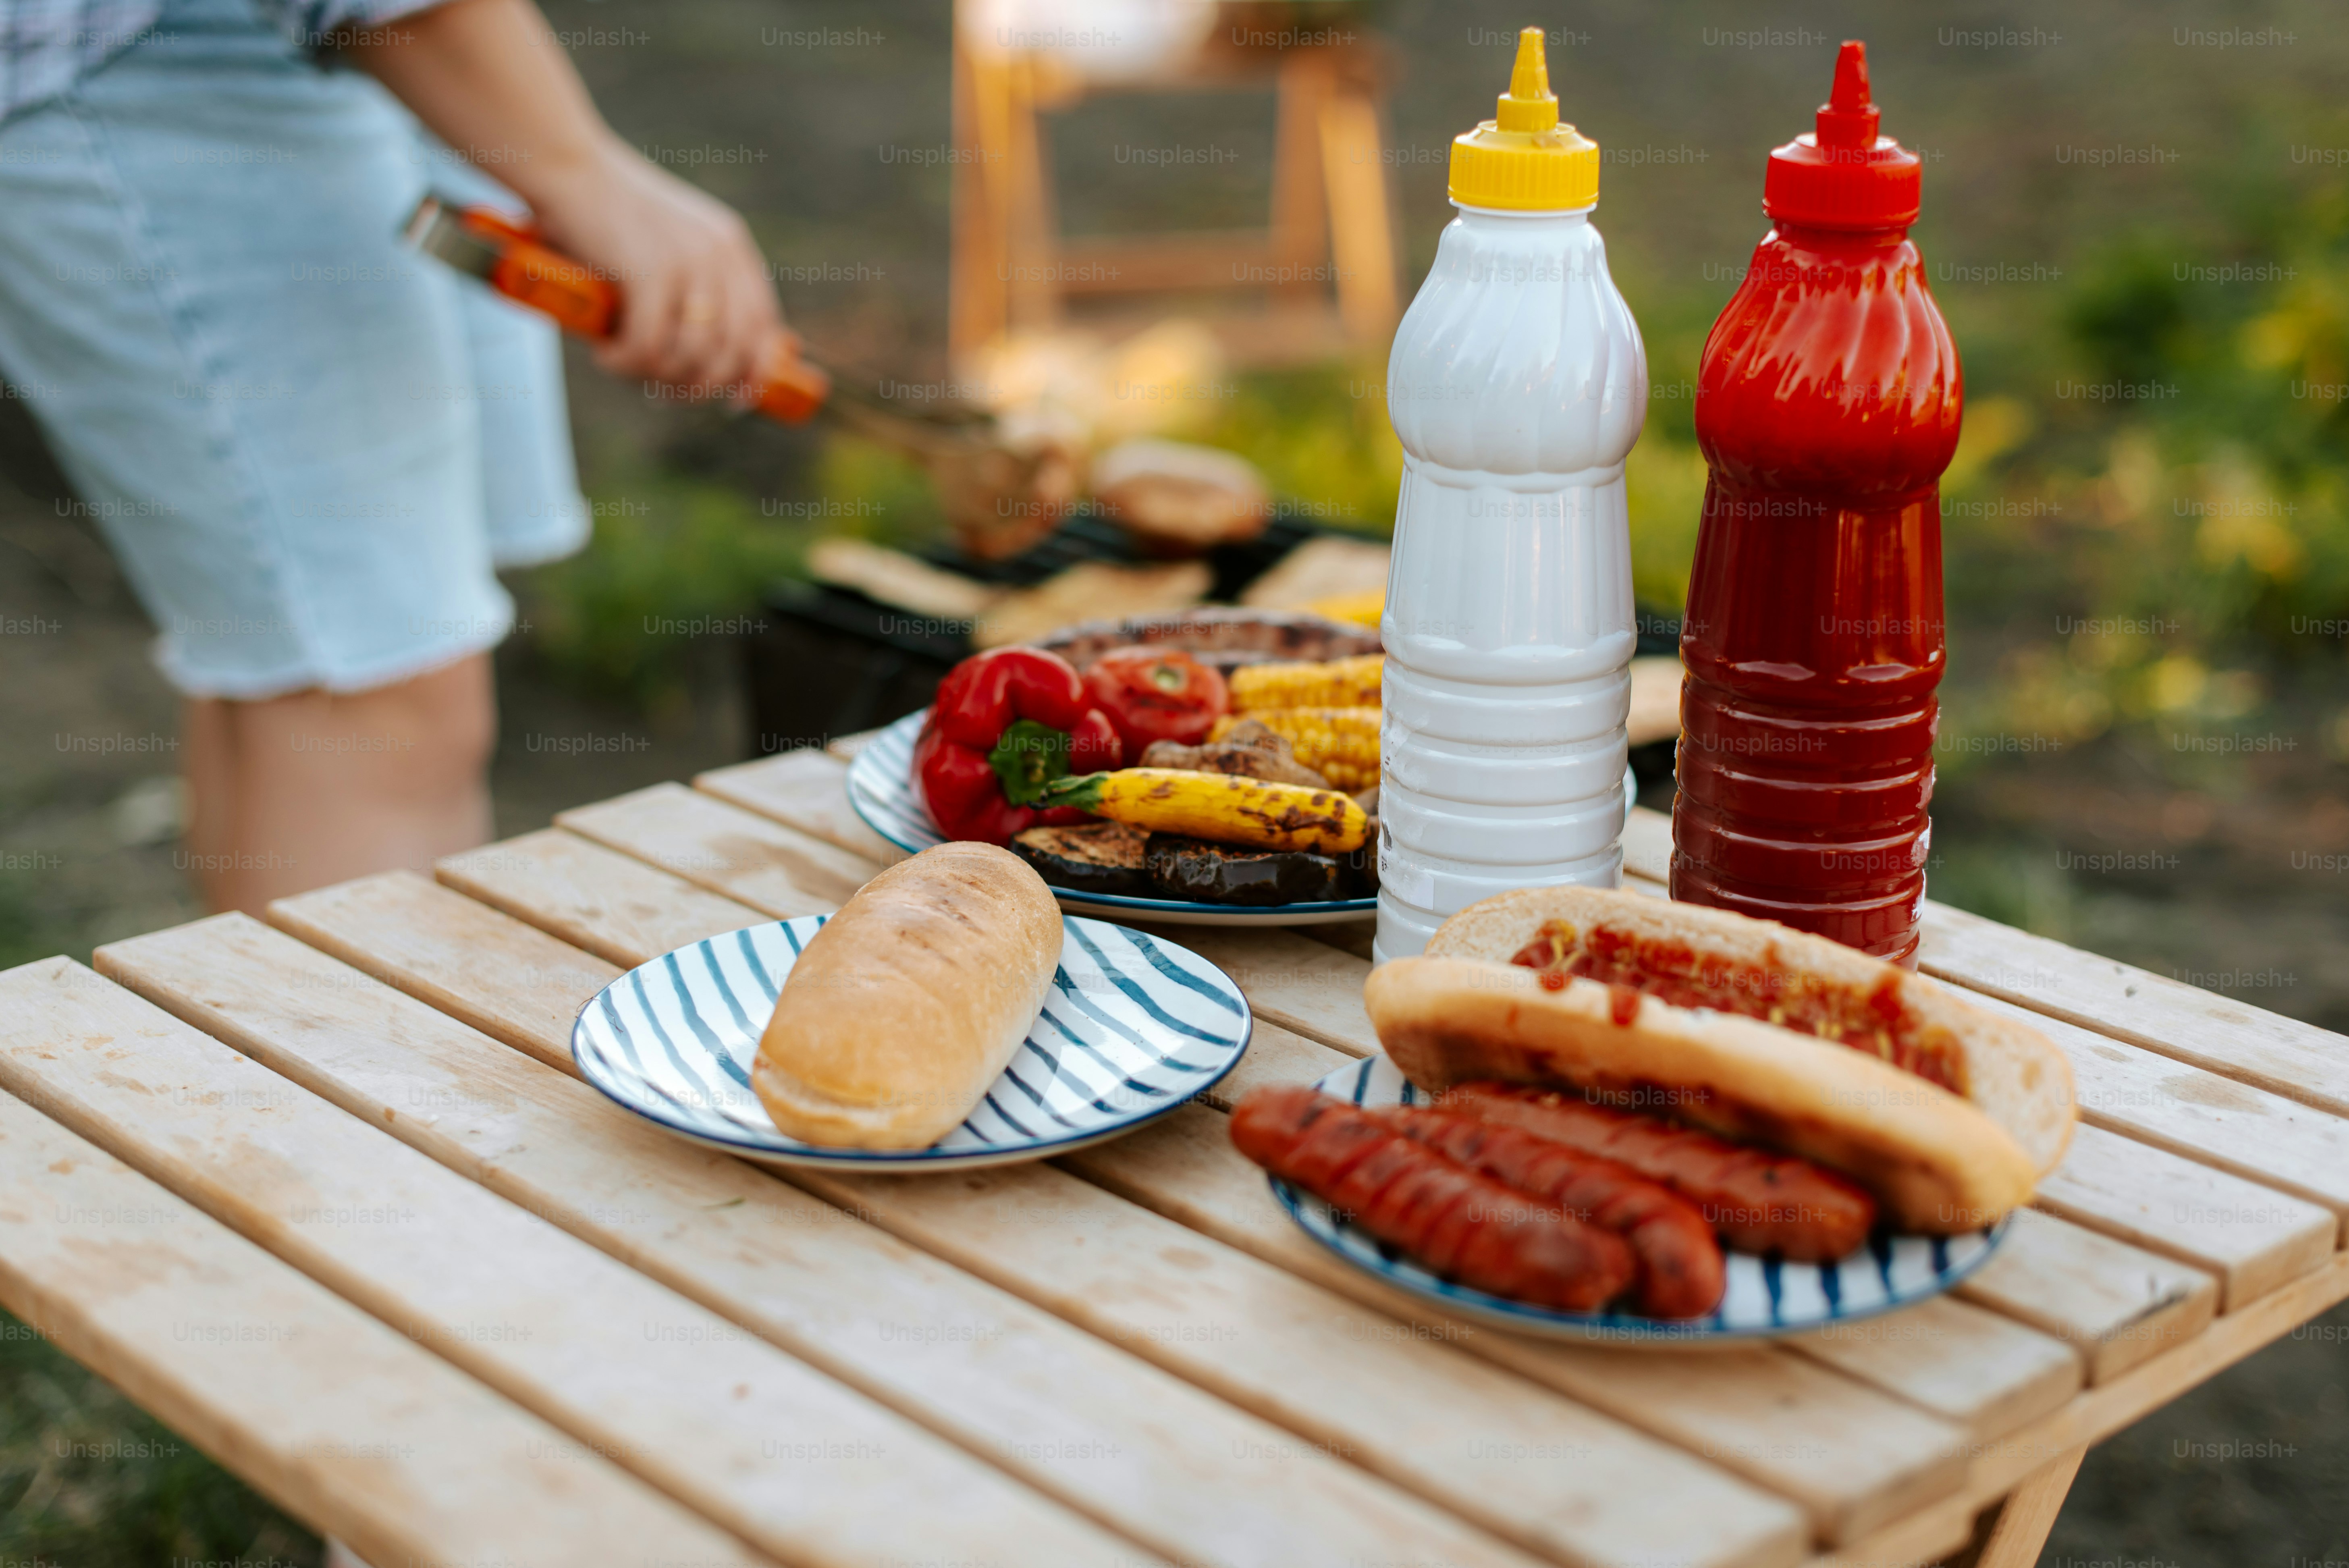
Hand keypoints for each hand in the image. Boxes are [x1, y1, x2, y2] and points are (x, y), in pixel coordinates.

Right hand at [528, 144, 783, 396]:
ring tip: (628, 366)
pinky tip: (607, 355)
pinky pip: (650, 347)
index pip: (764, 323)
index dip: (755, 370)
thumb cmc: (606, 213)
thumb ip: (694, 283)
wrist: (565, 167)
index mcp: (731, 245)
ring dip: (658, 376)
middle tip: (665, 391)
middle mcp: (719, 254)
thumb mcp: (667, 242)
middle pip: (733, 350)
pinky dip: (627, 363)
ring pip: (693, 356)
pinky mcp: (651, 272)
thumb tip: (707, 353)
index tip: (737, 400)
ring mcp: (688, 262)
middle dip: (701, 385)